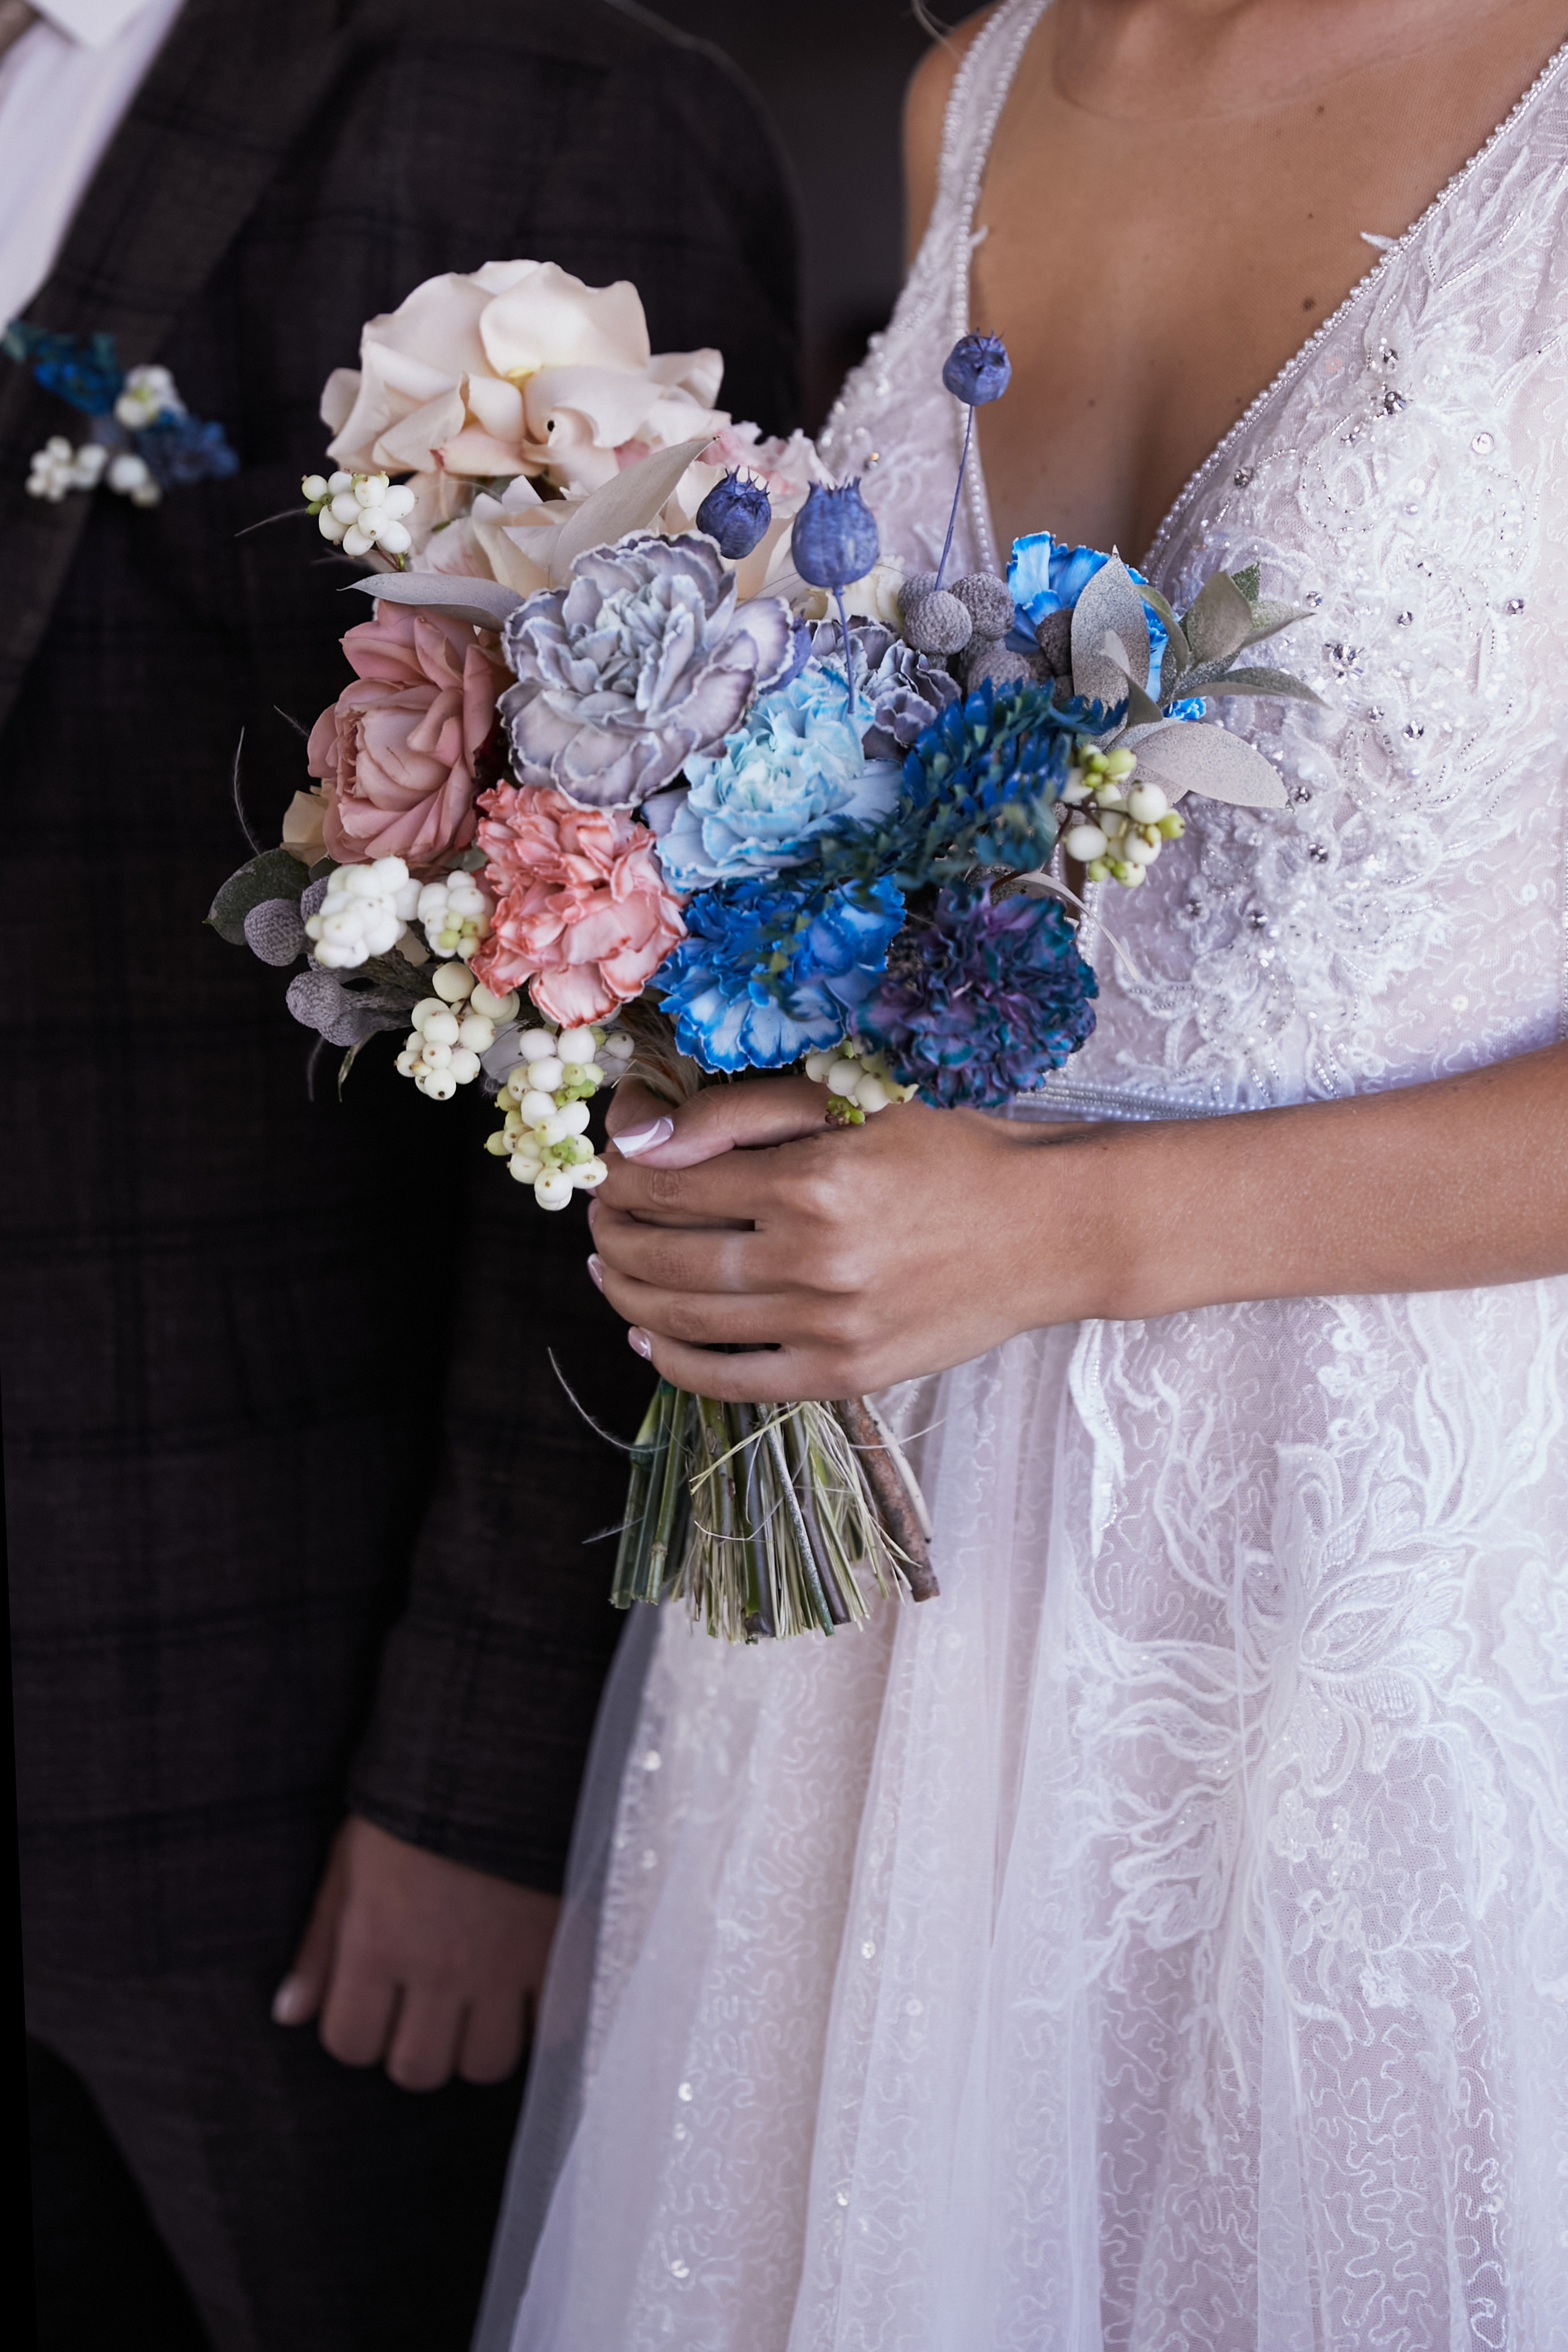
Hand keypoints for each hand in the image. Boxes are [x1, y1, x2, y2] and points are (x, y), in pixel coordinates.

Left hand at [272, 1815, 559, 2089]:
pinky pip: (551, 2029)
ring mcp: (502, 1967)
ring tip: (479, 2000)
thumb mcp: (350, 1859)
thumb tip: (289, 2013)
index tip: (376, 2000)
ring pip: (485, 2064)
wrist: (505, 1757)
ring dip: (478, 2042)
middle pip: (418, 2069)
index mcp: (376, 1943)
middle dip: (417, 2046)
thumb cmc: (417, 1802)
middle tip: (427, 2004)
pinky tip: (526, 1989)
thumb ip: (318, 1943)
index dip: (358, 2029)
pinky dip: (538, 2022)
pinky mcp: (558, 1952)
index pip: (350, 2044)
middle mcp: (437, 1967)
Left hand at [593, 1074, 1107, 1397]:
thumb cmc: (952, 1153)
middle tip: (599, 1220)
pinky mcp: (847, 1374)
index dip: (620, 1177)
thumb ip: (740, 1114)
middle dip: (613, 1234)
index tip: (607, 1170)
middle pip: (667, 1255)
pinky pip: (733, 1381)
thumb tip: (638, 1136)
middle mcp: (816, 1258)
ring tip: (611, 1270)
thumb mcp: (851, 1104)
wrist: (1048, 1230)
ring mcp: (830, 1325)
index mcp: (813, 1179)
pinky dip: (676, 1364)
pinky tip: (649, 1340)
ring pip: (686, 1319)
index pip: (671, 1184)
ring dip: (628, 1295)